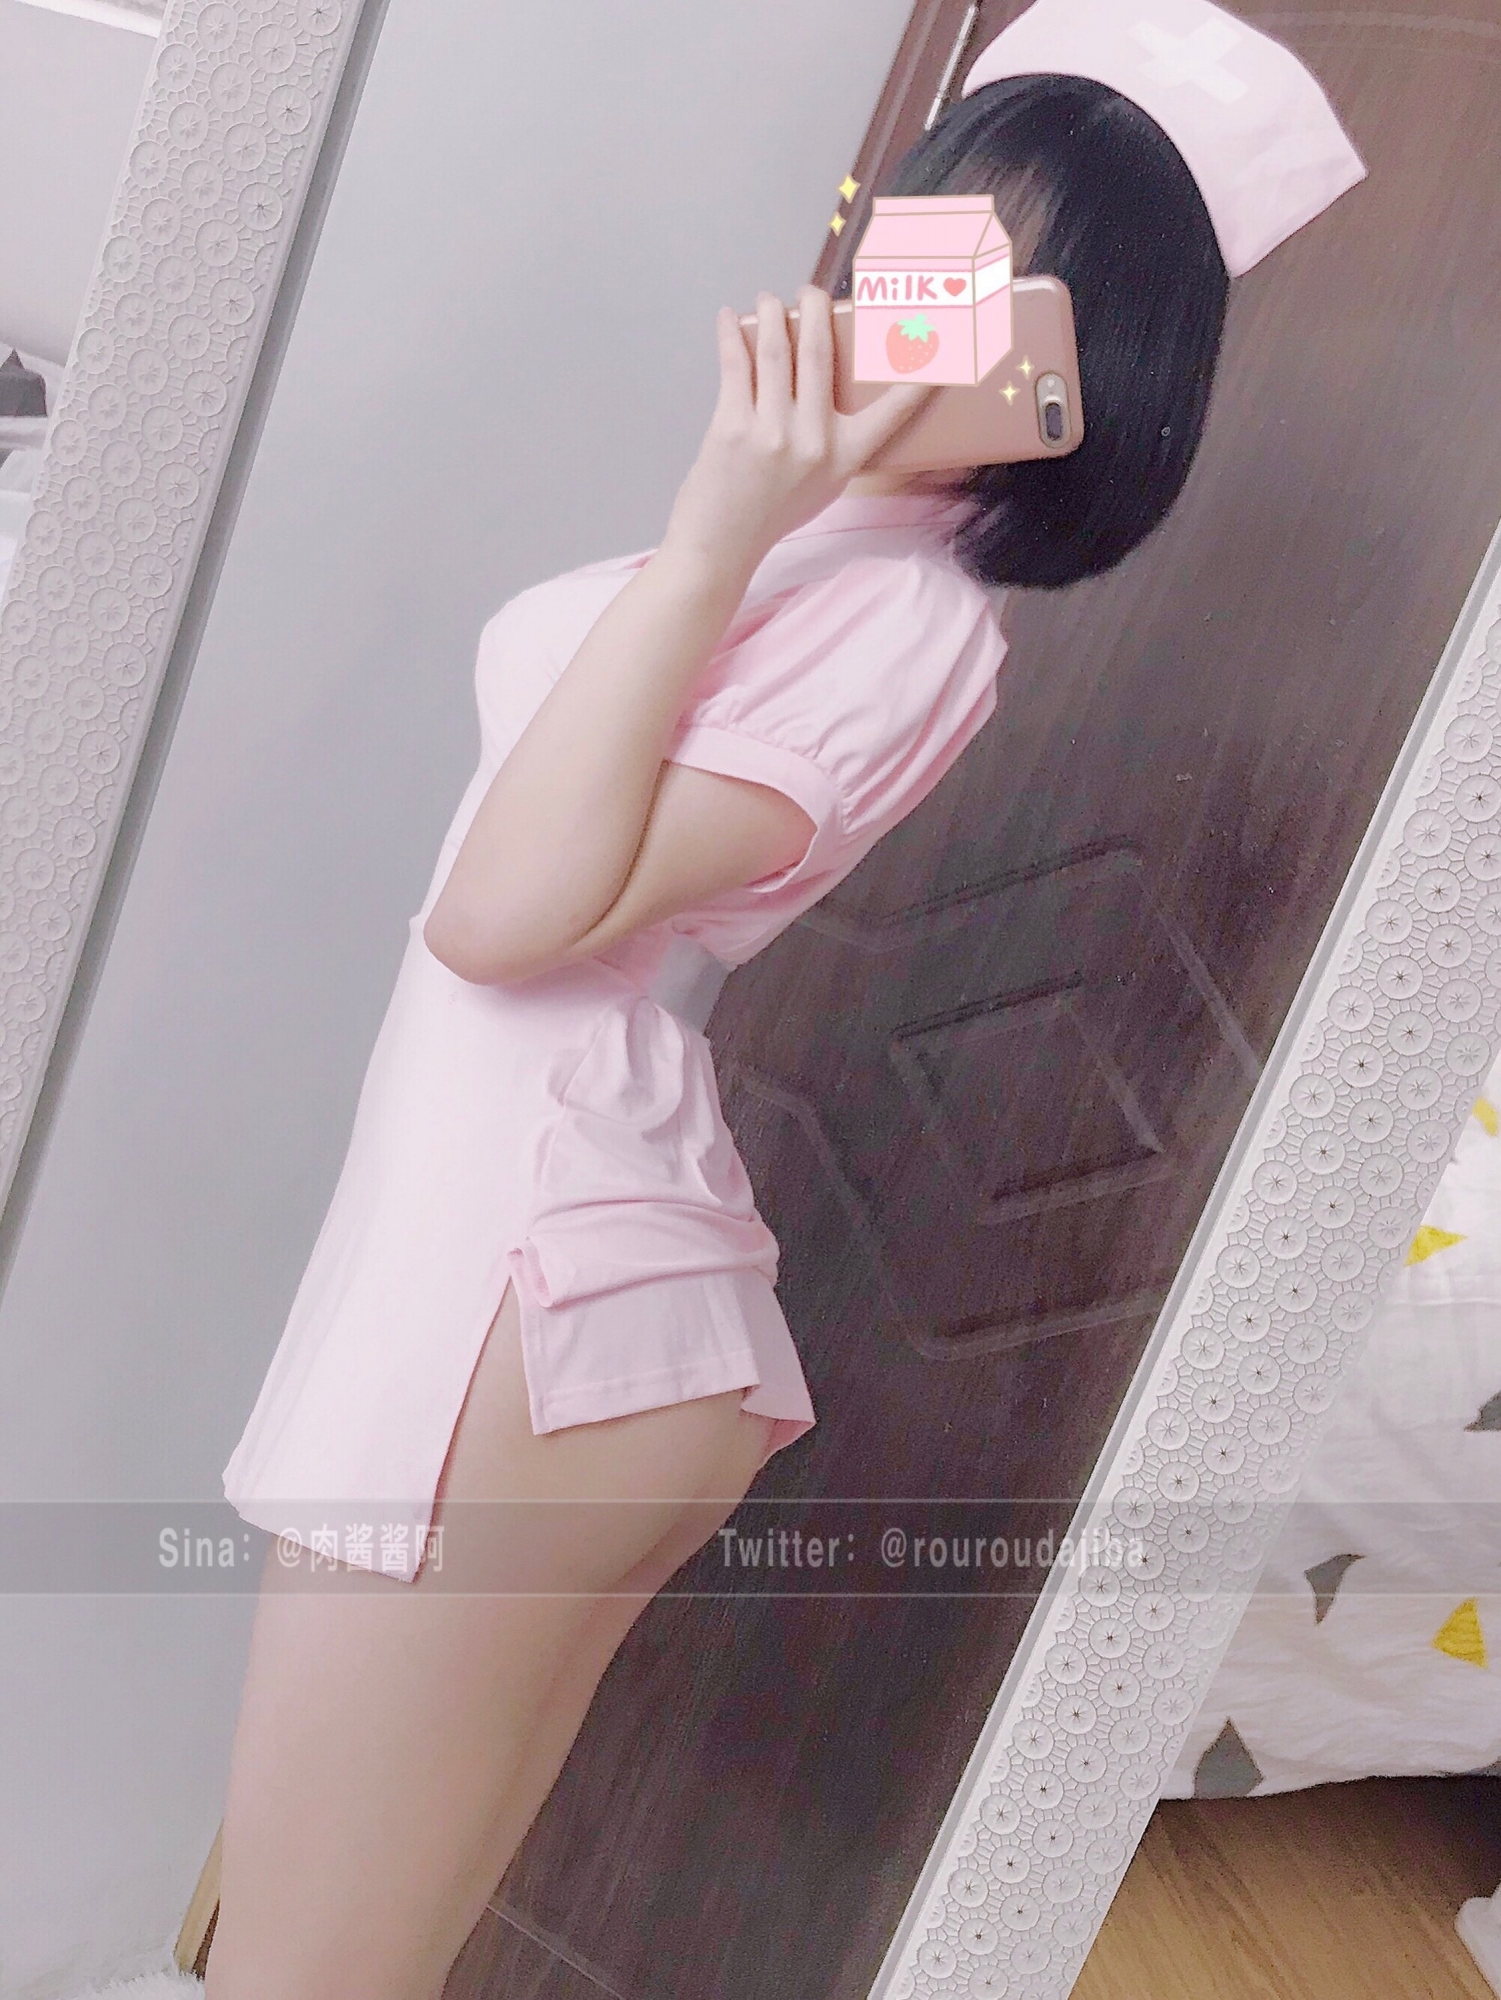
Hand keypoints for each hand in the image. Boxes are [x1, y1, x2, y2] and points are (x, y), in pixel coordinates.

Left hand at [660, 286, 938, 574]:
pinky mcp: (732, 426)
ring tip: (767, 300)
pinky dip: (730, 334)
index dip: (916, 371)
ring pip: (775, 350)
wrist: (722, 546)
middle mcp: (813, 441)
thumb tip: (825, 384)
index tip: (937, 343)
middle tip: (809, 291)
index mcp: (844, 457)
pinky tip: (727, 318)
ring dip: (770, 314)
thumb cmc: (772, 515)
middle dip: (814, 309)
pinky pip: (734, 364)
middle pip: (819, 353)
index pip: (892, 409)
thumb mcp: (823, 486)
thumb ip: (834, 442)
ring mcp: (772, 432)